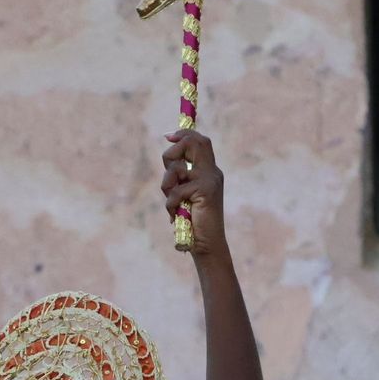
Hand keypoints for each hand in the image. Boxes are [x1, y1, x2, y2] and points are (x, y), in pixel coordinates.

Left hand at [160, 129, 227, 257]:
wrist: (207, 245)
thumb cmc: (193, 221)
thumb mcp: (185, 193)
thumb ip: (179, 176)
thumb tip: (168, 154)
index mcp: (209, 171)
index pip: (200, 141)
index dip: (184, 134)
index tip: (168, 136)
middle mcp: (212, 172)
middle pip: (193, 142)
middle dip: (171, 154)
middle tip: (169, 175)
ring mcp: (210, 180)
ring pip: (176, 168)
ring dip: (166, 186)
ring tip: (173, 203)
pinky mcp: (205, 191)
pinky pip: (175, 190)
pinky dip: (170, 204)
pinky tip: (176, 215)